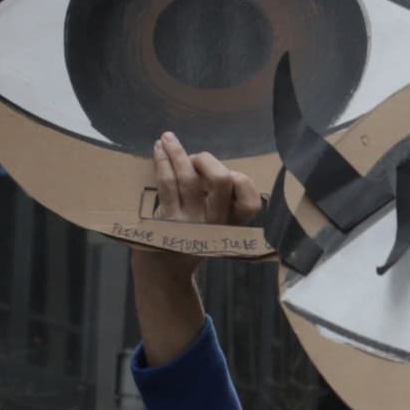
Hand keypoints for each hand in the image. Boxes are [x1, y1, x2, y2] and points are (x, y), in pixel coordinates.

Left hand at [146, 131, 261, 232]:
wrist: (163, 271)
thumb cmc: (189, 237)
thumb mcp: (213, 224)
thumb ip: (218, 198)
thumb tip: (203, 160)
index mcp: (232, 223)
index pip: (251, 202)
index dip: (240, 180)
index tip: (226, 173)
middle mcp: (215, 224)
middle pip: (222, 181)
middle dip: (207, 160)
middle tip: (195, 158)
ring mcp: (190, 224)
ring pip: (188, 179)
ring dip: (177, 152)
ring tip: (167, 138)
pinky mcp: (166, 222)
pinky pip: (166, 184)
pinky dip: (162, 161)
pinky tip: (158, 150)